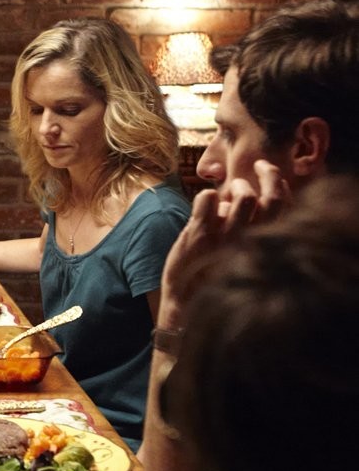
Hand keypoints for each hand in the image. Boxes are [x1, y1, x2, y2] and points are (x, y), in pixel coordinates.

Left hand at [159, 160, 289, 329]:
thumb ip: (251, 226)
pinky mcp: (200, 236)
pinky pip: (208, 198)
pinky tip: (203, 208)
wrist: (187, 303)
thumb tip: (251, 193)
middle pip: (270, 197)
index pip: (284, 206)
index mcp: (264, 244)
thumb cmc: (215, 275)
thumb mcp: (242, 253)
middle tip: (257, 167)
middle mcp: (251, 241)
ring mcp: (226, 238)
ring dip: (236, 187)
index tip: (269, 174)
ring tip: (227, 193)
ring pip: (243, 196)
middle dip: (267, 174)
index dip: (279, 184)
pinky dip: (206, 197)